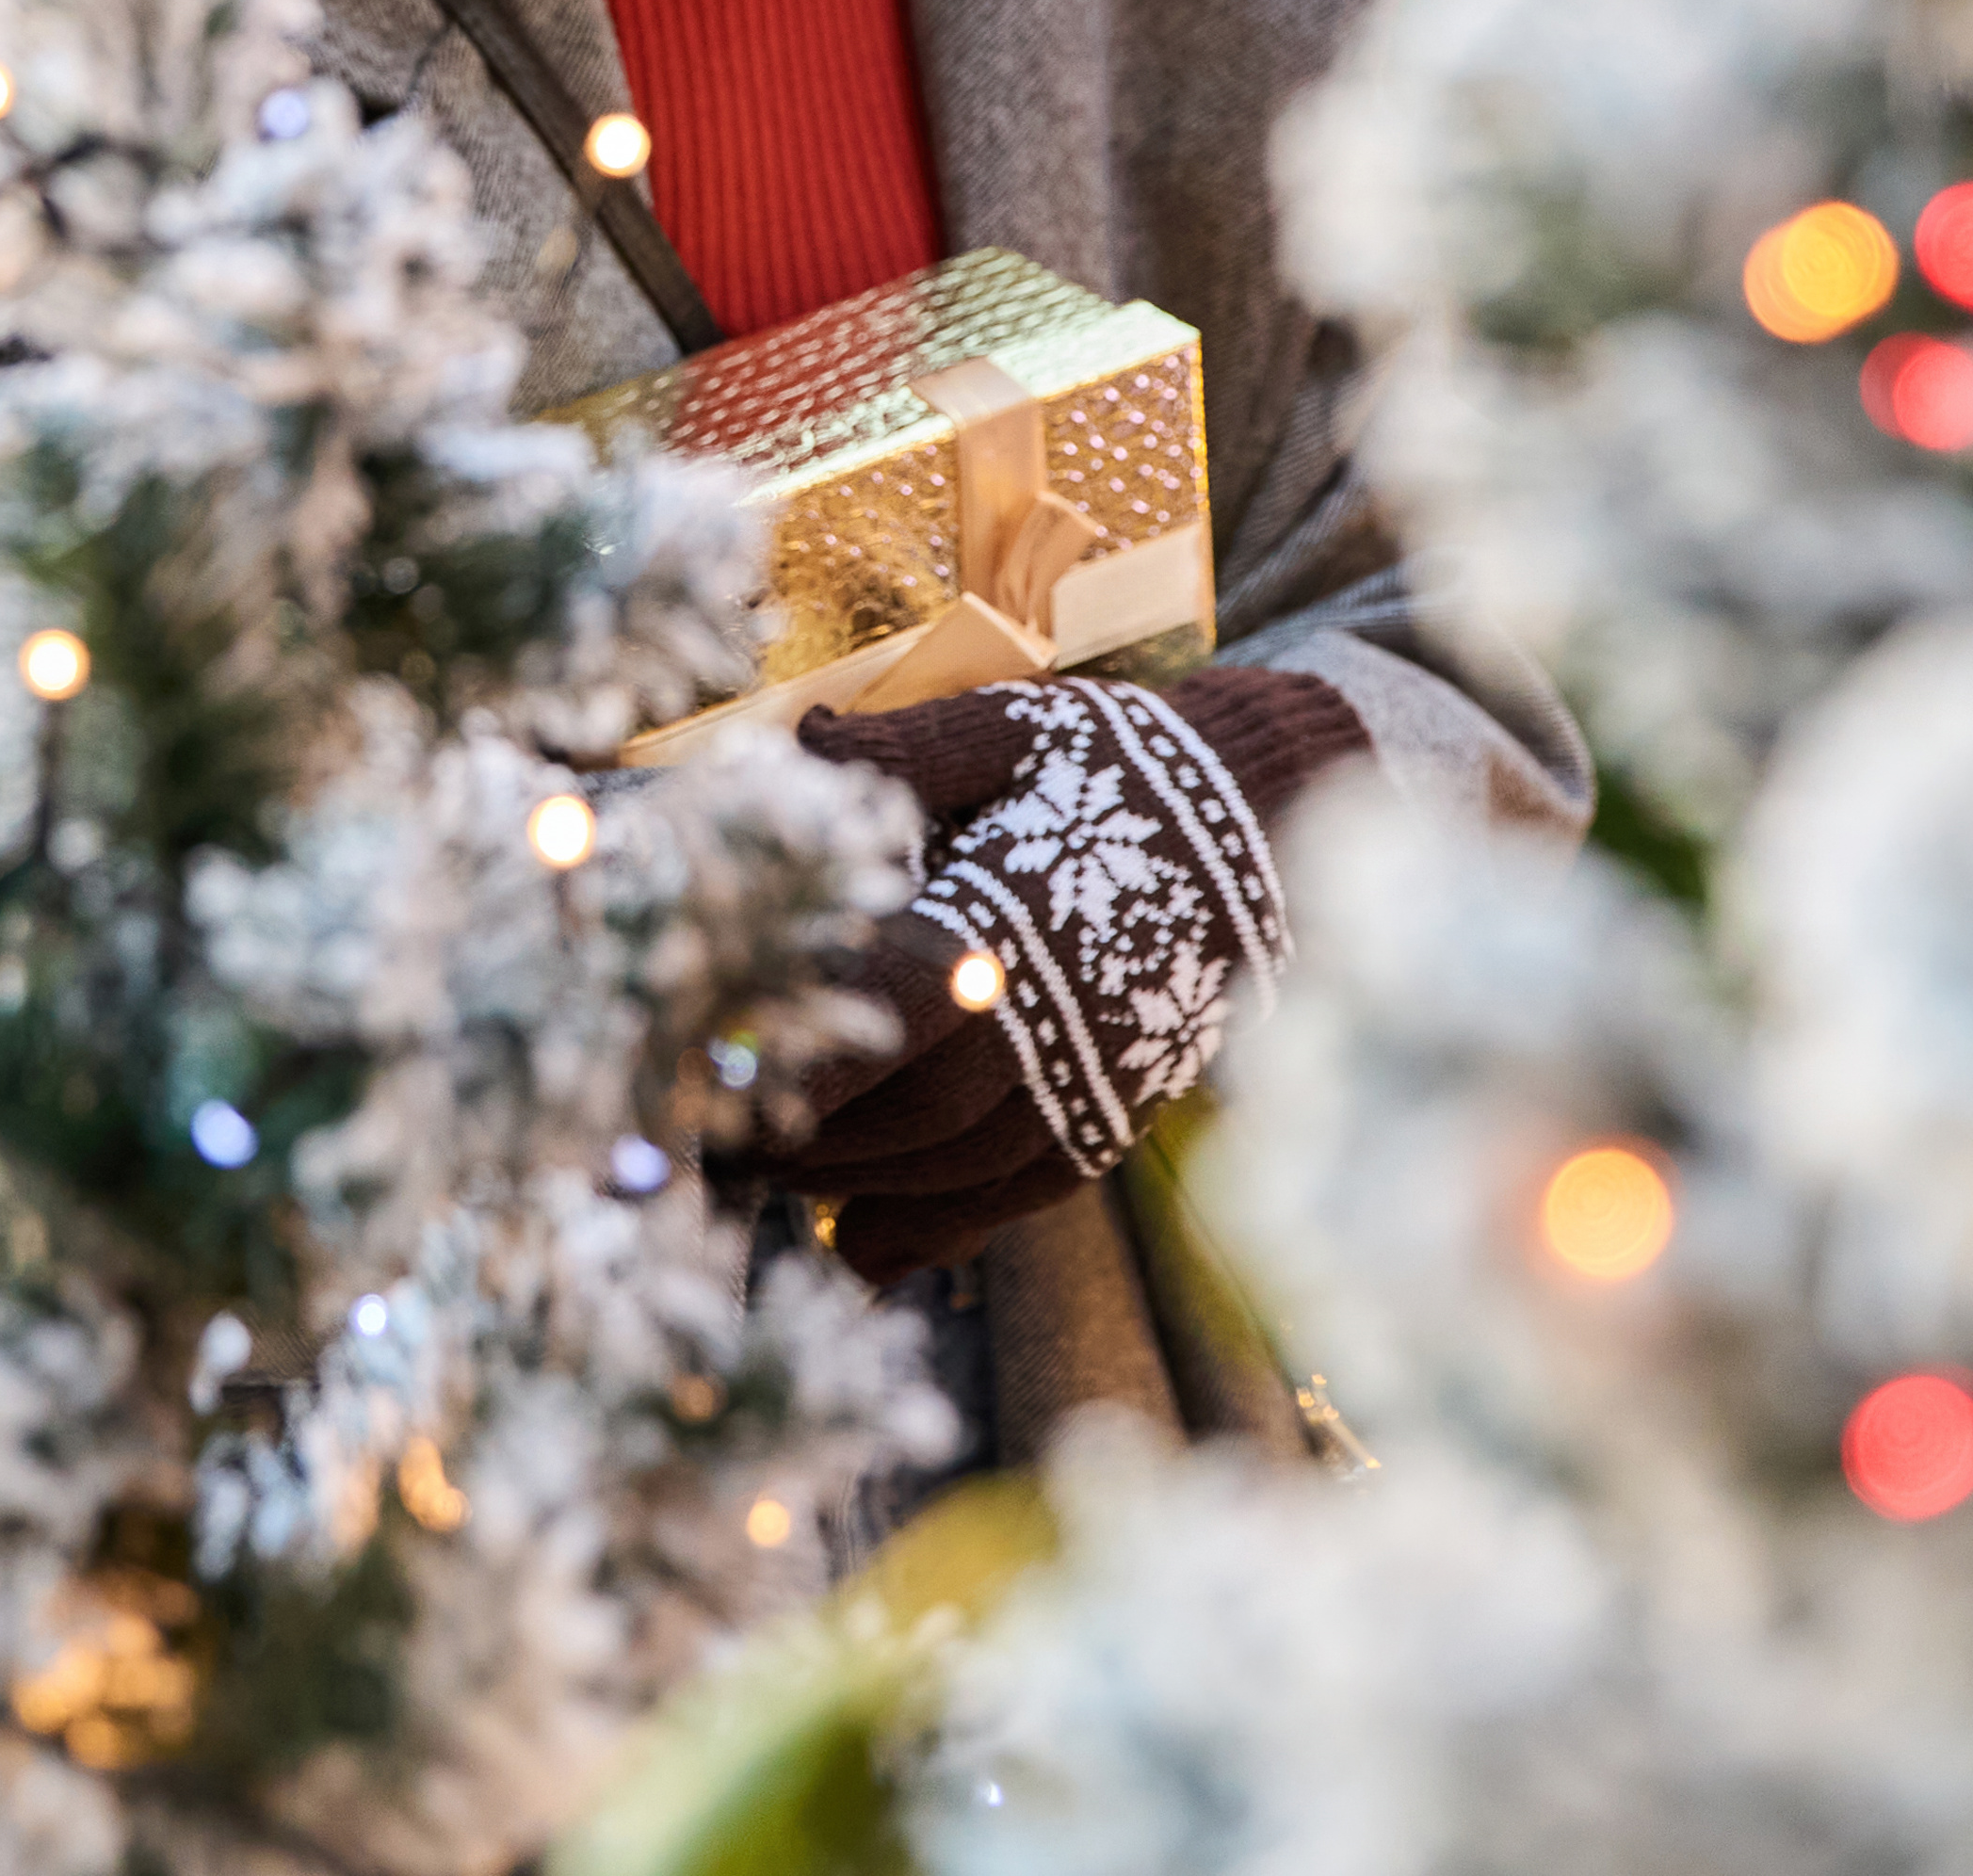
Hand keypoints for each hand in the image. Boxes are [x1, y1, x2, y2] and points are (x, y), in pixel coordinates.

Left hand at [765, 667, 1355, 1282]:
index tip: (712, 1072)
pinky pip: (1030, 1188)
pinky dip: (945, 1226)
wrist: (1267, 811)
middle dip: (807, 1135)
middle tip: (705, 1136)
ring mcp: (1107, 1069)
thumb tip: (802, 741)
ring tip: (761, 1178)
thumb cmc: (1116, 760)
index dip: (810, 1046)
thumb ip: (907, 749)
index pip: (902, 997)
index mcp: (1026, 908)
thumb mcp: (1012, 726)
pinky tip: (863, 1247)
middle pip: (921, 1106)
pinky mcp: (1126, 1105)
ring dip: (859, 1184)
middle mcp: (1070, 1007)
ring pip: (967, 1161)